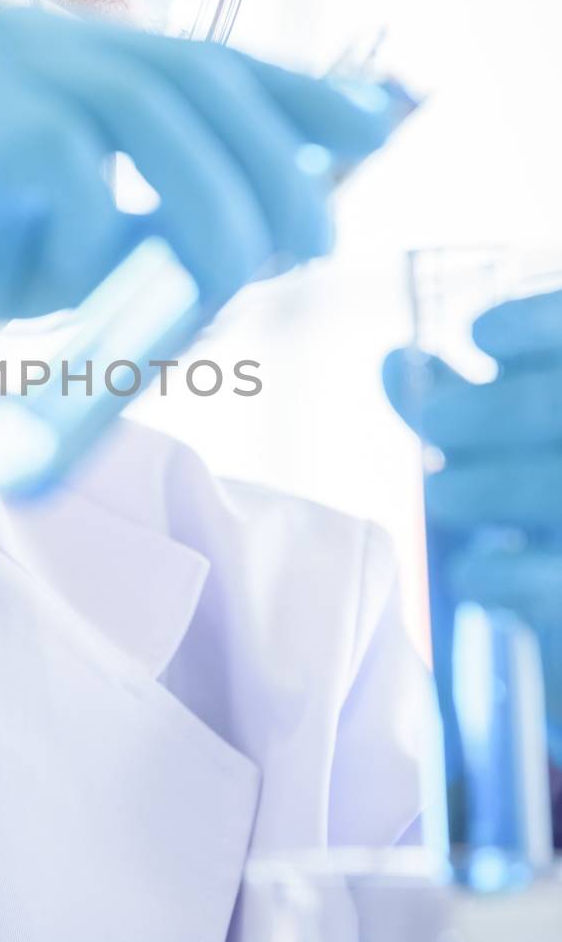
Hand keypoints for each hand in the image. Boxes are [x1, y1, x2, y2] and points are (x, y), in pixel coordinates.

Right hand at [0, 5, 392, 373]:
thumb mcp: (54, 241)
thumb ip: (137, 227)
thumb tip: (241, 246)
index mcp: (64, 57)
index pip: (208, 62)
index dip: (298, 94)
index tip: (372, 131)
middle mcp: (40, 41)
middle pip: (203, 84)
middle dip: (282, 164)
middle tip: (314, 239)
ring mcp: (0, 69)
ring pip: (158, 117)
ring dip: (216, 205)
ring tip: (238, 271)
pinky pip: (73, 174)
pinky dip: (95, 237)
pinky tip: (69, 278)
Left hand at [383, 289, 561, 752]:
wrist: (546, 616)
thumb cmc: (534, 518)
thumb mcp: (506, 453)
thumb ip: (459, 404)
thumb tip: (395, 361)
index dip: (534, 325)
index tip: (478, 333)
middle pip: (556, 411)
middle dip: (486, 414)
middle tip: (435, 425)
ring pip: (552, 490)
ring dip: (481, 488)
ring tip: (442, 493)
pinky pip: (545, 584)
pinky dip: (497, 574)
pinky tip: (472, 570)